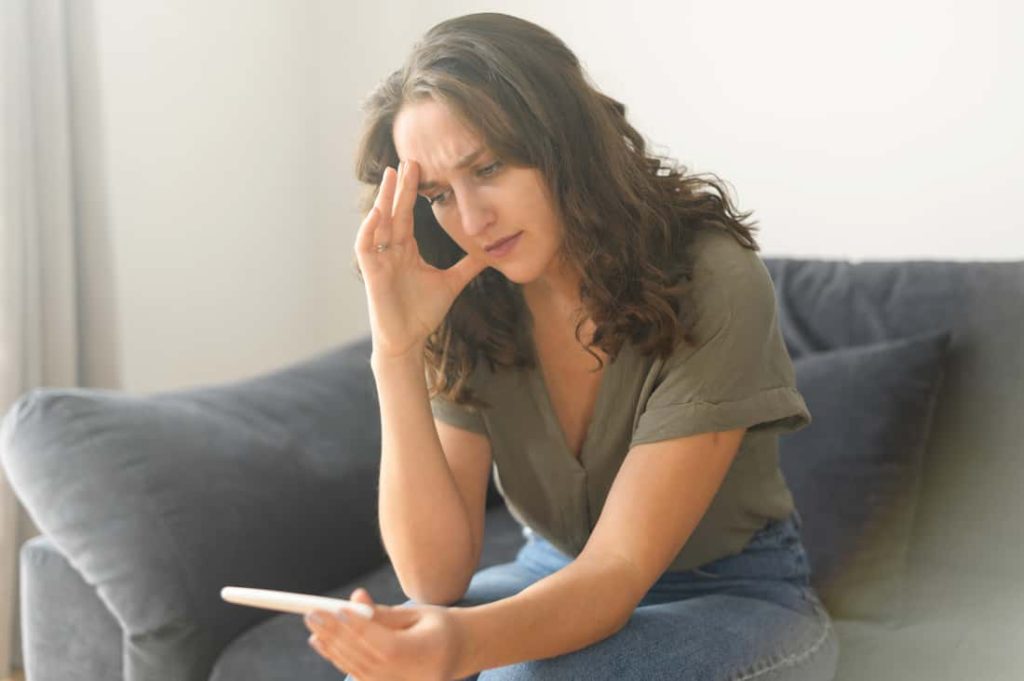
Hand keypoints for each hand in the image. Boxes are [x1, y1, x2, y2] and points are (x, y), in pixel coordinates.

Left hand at [304, 587, 465, 680]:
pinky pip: (360, 675)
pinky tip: (324, 643)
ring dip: (332, 648)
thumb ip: (383, 612)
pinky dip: (340, 658)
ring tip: (314, 627)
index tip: (337, 609)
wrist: (461, 652)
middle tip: (314, 614)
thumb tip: (355, 598)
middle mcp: (413, 677)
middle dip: (336, 636)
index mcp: (426, 654)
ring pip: (358, 669)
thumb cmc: (441, 626)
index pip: (385, 644)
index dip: (359, 628)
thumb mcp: (418, 613)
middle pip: (366, 659)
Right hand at [354, 160, 488, 360]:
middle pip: (395, 212)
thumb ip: (467, 266)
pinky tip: (377, 213)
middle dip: (400, 186)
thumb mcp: (452, 283)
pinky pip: (366, 247)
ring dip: (384, 199)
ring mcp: (380, 260)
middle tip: (408, 159)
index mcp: (406, 250)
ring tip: (390, 176)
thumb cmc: (422, 314)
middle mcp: (391, 250)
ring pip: (379, 223)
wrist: (408, 341)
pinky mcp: (372, 274)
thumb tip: (490, 253)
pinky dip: (369, 230)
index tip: (421, 168)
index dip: (413, 192)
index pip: (408, 214)